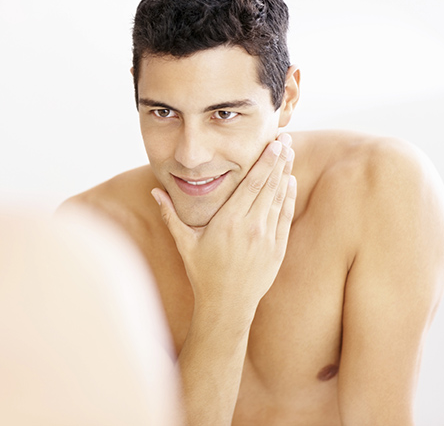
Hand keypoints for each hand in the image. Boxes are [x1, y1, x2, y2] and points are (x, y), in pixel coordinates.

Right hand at [152, 134, 296, 316]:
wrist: (227, 305)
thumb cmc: (202, 273)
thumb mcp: (184, 242)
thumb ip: (170, 214)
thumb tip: (154, 191)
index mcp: (228, 221)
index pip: (252, 184)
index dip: (265, 162)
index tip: (273, 144)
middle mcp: (251, 227)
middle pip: (269, 185)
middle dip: (279, 160)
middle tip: (285, 138)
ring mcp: (267, 238)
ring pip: (279, 198)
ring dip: (286, 174)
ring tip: (289, 154)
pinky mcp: (277, 248)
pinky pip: (285, 215)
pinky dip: (288, 197)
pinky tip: (289, 182)